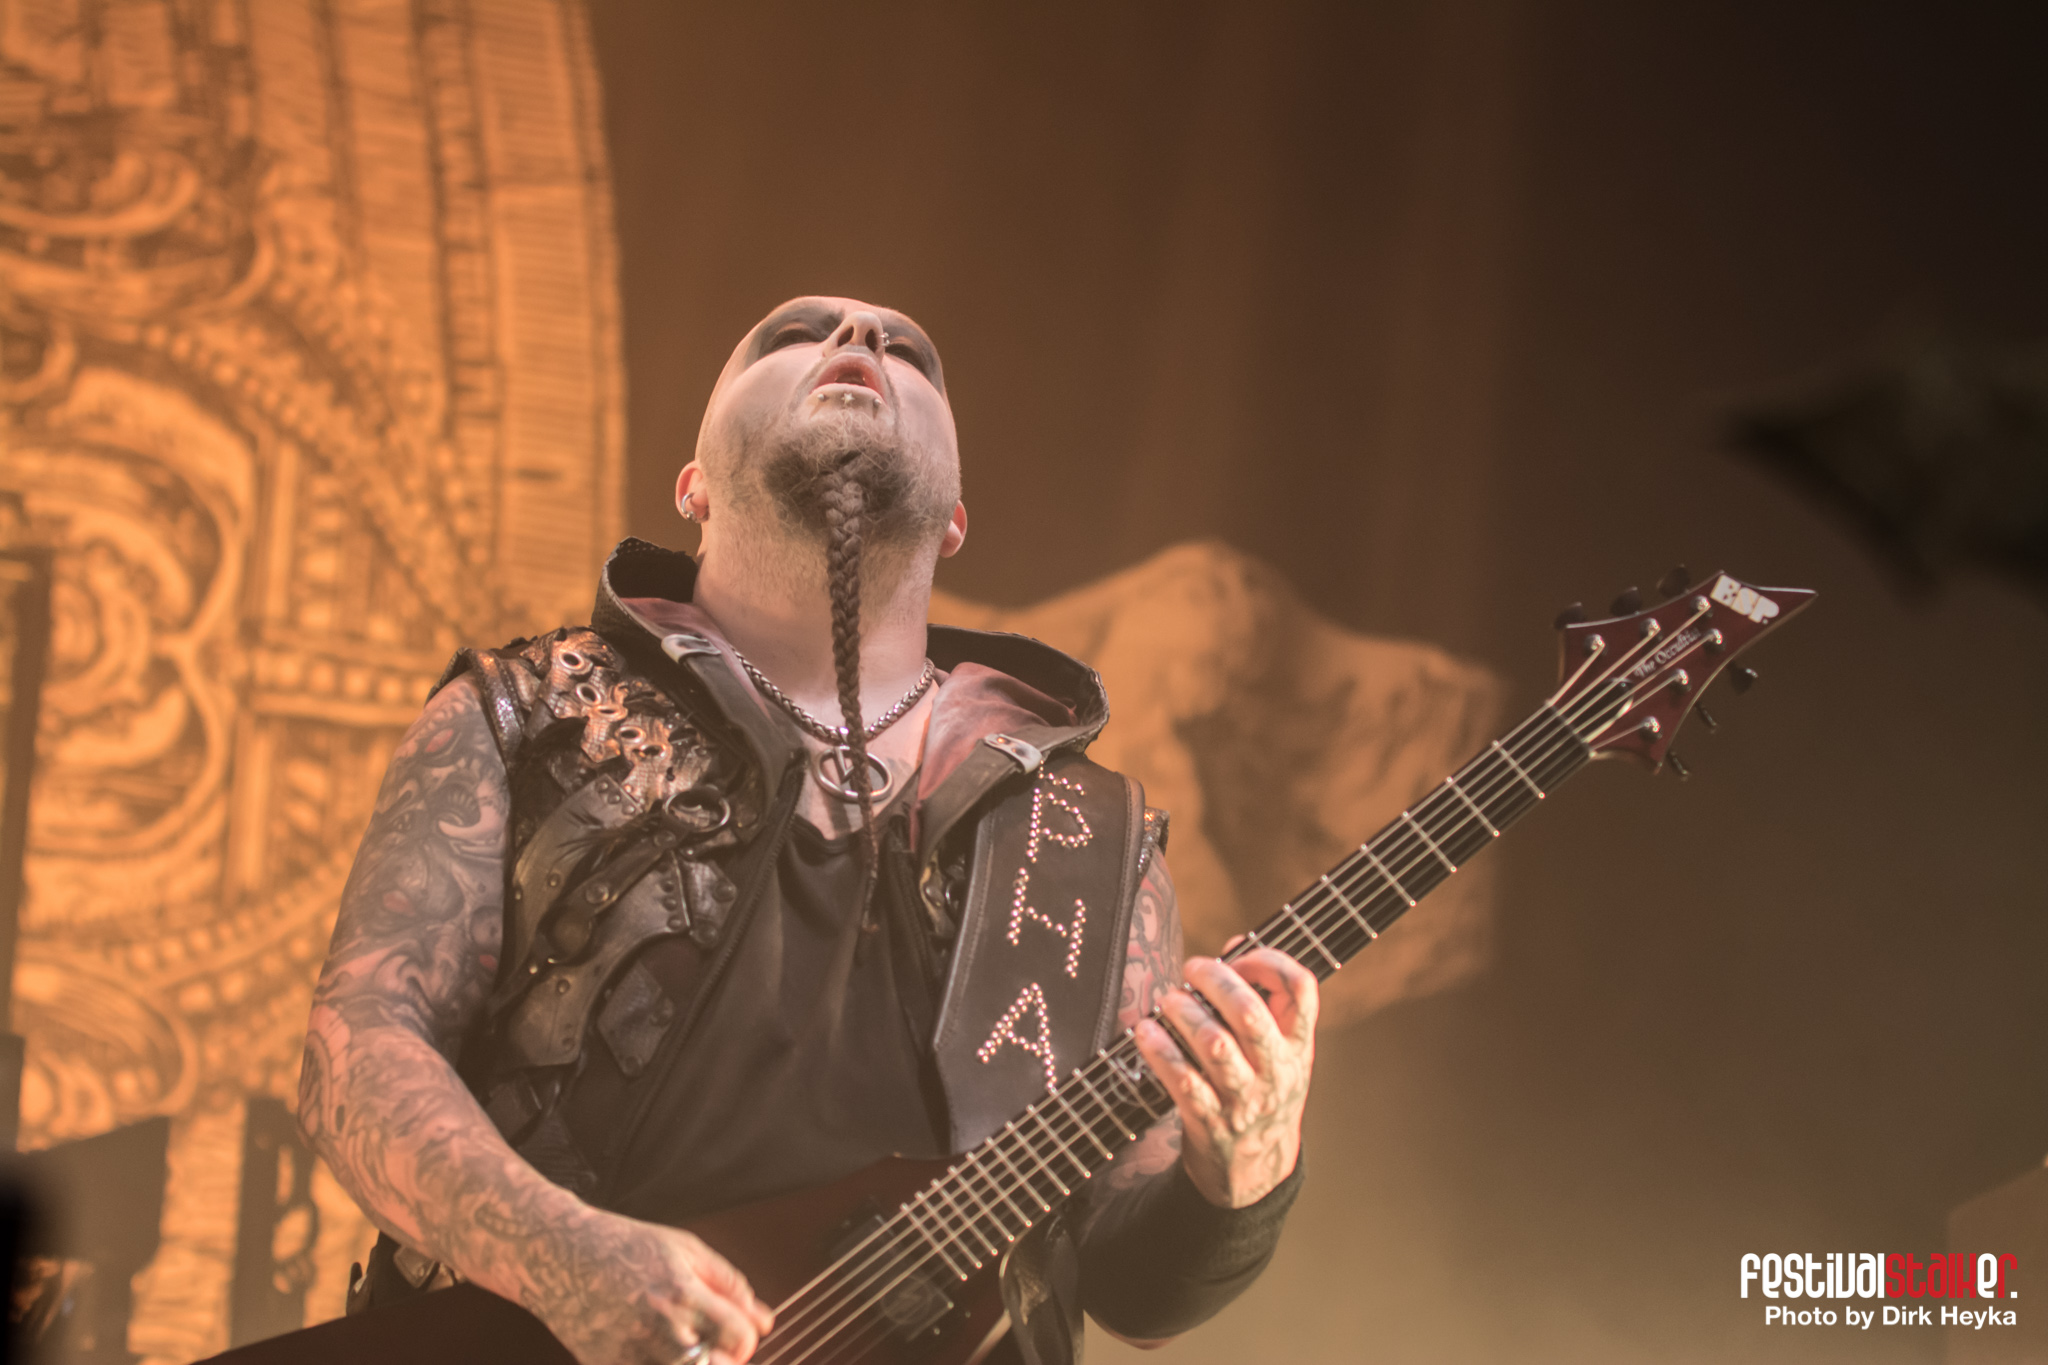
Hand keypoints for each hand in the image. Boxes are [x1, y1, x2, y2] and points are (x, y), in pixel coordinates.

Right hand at [529, 1207, 774, 1364]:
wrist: (560, 1255)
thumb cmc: (624, 1245)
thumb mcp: (686, 1249)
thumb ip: (730, 1284)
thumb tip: (764, 1319)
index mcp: (685, 1293)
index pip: (741, 1337)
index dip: (748, 1338)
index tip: (739, 1334)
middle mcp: (660, 1327)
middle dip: (725, 1359)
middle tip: (714, 1345)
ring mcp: (631, 1353)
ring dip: (694, 1364)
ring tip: (684, 1347)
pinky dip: (656, 1363)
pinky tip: (655, 1351)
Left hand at [1131, 948, 1317, 1207]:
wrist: (1254, 1172)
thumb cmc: (1261, 1093)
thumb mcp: (1278, 1052)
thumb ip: (1264, 1001)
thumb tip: (1233, 945)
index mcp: (1298, 1047)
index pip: (1303, 989)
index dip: (1271, 960)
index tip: (1240, 955)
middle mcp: (1276, 1072)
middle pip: (1250, 1013)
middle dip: (1216, 981)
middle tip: (1193, 968)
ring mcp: (1244, 1100)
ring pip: (1214, 1045)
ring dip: (1184, 1013)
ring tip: (1169, 1000)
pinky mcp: (1210, 1122)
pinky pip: (1183, 1081)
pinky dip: (1160, 1052)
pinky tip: (1145, 1033)